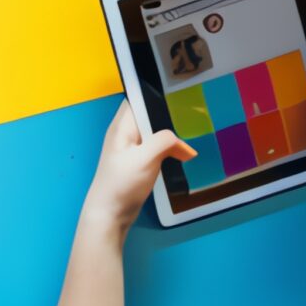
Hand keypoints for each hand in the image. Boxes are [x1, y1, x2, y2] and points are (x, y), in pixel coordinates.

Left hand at [82, 100, 192, 235]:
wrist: (110, 214)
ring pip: (155, 133)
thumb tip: (184, 144)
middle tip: (195, 113)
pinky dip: (169, 150)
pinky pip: (157, 147)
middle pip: (149, 115)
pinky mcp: (139, 161)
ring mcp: (132, 148)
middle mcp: (125, 133)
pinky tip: (184, 155)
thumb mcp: (145, 158)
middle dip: (168, 115)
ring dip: (171, 136)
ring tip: (194, 134)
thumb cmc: (122, 183)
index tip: (178, 91)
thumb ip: (164, 142)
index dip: (155, 93)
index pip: (137, 98)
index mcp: (122, 126)